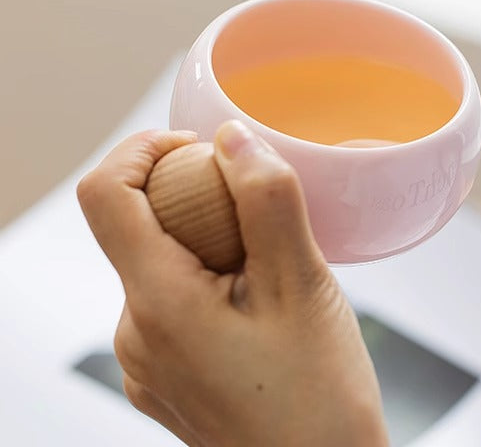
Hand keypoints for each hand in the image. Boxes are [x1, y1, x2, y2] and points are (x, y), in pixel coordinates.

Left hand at [78, 122, 387, 446]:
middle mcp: (135, 333)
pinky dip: (213, 276)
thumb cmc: (318, 400)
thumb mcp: (304, 284)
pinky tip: (264, 305)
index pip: (105, 194)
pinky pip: (175, 299)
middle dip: (197, 197)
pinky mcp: (166, 374)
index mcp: (159, 305)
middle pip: (140, 225)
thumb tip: (233, 138)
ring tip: (275, 269)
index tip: (197, 146)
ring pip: (163, 261)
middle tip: (265, 214)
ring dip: (212, 239)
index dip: (143, 148)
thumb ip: (266, 200)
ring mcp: (147, 360)